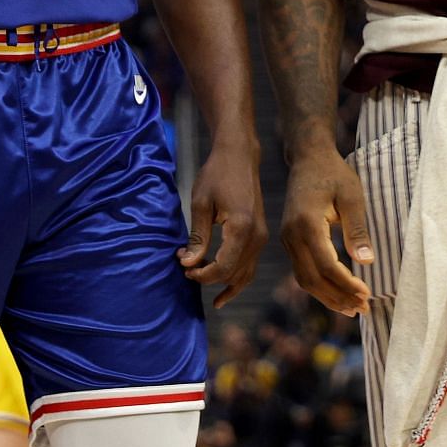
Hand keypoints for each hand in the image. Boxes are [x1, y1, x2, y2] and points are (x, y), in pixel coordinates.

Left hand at [178, 142, 267, 307]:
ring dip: (223, 282)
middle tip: (186, 268)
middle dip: (208, 277)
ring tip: (203, 286)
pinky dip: (238, 278)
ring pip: (245, 274)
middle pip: (233, 273)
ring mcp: (262, 237)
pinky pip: (251, 265)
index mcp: (242, 228)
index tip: (184, 268)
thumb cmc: (217, 174)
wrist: (239, 156)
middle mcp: (257, 237)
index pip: (223, 267)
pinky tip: (225, 290)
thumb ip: (197, 236)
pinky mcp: (261, 235)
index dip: (202, 275)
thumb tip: (187, 263)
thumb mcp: (201, 204)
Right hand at [279, 145, 372, 315]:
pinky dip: (319, 286)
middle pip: (312, 279)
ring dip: (328, 297)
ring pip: (304, 279)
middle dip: (337, 297)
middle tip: (362, 309)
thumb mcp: (352, 197)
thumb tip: (366, 262)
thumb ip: (357, 230)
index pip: (326, 265)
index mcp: (307, 223)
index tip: (367, 294)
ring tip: (351, 308)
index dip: (346, 284)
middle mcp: (292, 235)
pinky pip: (302, 270)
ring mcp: (287, 238)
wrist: (308, 158)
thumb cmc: (334, 173)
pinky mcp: (289, 239)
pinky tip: (337, 292)